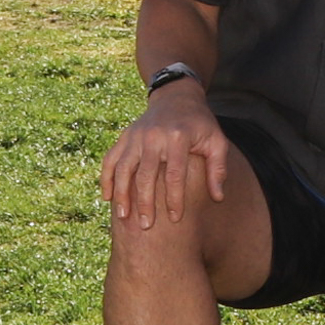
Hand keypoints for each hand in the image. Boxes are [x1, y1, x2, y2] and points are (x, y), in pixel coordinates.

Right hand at [100, 81, 227, 227]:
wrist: (177, 97)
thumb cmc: (201, 124)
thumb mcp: (217, 141)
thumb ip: (218, 169)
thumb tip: (218, 198)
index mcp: (178, 138)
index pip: (175, 175)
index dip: (174, 199)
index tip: (175, 219)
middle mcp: (154, 137)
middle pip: (145, 175)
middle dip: (144, 203)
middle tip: (145, 226)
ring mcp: (136, 136)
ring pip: (123, 169)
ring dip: (121, 194)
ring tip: (123, 217)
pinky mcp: (124, 137)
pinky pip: (110, 159)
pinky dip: (106, 178)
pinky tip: (107, 197)